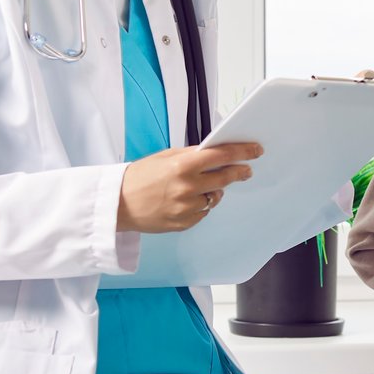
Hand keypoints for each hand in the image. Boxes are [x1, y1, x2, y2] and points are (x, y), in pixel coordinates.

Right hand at [117, 143, 261, 232]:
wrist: (118, 204)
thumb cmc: (139, 177)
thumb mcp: (164, 157)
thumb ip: (191, 155)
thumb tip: (215, 152)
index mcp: (182, 166)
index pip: (222, 155)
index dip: (242, 152)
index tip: (255, 151)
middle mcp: (187, 187)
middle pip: (225, 178)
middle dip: (238, 172)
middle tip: (246, 170)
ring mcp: (187, 208)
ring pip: (214, 197)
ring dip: (214, 190)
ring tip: (199, 186)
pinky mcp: (184, 223)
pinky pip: (203, 212)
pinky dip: (200, 205)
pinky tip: (185, 200)